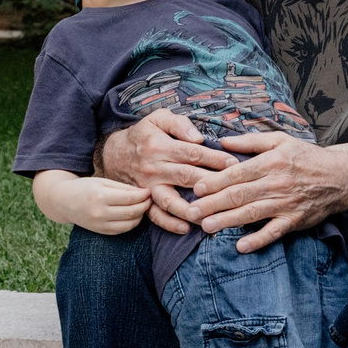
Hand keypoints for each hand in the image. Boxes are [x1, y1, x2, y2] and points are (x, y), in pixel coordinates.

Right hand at [28, 170, 153, 235]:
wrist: (64, 202)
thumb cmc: (85, 188)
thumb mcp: (102, 182)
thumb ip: (123, 188)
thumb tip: (144, 193)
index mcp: (100, 196)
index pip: (130, 198)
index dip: (143, 195)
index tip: (149, 191)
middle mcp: (100, 213)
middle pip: (132, 212)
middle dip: (145, 205)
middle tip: (149, 199)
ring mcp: (100, 225)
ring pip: (130, 224)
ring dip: (140, 216)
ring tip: (142, 207)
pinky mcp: (101, 231)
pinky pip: (122, 230)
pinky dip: (131, 223)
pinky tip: (133, 215)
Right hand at [95, 109, 234, 232]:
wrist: (113, 154)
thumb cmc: (144, 135)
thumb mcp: (158, 118)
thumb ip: (179, 124)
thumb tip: (198, 138)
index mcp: (160, 146)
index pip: (192, 153)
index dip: (214, 159)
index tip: (234, 164)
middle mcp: (154, 168)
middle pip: (186, 176)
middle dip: (211, 182)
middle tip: (233, 188)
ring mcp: (148, 187)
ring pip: (170, 200)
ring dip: (191, 209)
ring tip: (211, 214)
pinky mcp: (143, 200)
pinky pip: (155, 215)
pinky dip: (169, 223)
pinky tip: (185, 228)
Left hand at [187, 132, 347, 249]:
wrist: (340, 177)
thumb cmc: (307, 157)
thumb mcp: (280, 140)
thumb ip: (250, 141)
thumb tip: (222, 141)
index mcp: (271, 162)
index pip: (237, 173)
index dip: (215, 181)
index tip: (196, 188)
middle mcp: (277, 183)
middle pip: (239, 194)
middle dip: (212, 204)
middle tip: (191, 212)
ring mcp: (286, 203)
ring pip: (251, 214)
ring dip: (227, 221)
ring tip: (206, 227)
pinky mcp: (294, 220)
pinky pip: (274, 232)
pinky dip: (258, 240)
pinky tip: (240, 246)